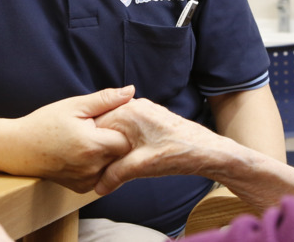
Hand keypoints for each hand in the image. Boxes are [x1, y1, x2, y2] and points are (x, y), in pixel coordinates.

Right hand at [4, 86, 134, 191]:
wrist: (19, 149)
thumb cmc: (45, 123)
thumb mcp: (75, 106)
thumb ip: (105, 100)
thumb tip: (131, 91)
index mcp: (93, 146)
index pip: (128, 139)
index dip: (124, 127)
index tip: (112, 119)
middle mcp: (92, 167)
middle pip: (122, 154)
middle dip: (117, 140)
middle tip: (101, 127)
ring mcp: (87, 181)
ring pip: (113, 166)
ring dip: (109, 153)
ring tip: (92, 139)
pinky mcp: (82, 188)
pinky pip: (102, 175)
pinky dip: (99, 164)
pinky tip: (86, 152)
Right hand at [93, 98, 225, 194]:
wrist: (207, 150)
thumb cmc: (177, 154)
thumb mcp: (140, 167)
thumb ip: (115, 174)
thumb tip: (98, 187)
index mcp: (128, 112)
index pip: (95, 126)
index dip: (90, 145)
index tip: (86, 162)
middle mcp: (134, 106)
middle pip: (106, 126)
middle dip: (101, 146)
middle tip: (96, 166)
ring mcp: (144, 111)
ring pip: (118, 128)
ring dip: (114, 146)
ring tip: (111, 165)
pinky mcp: (152, 118)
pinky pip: (129, 129)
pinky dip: (125, 142)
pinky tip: (127, 157)